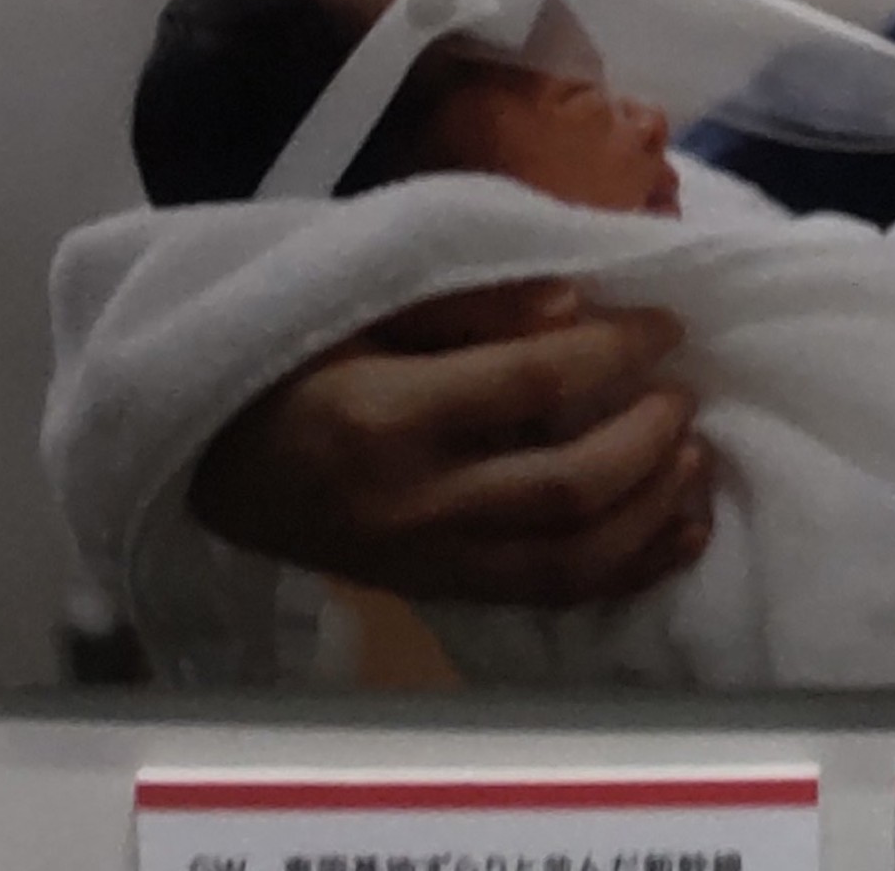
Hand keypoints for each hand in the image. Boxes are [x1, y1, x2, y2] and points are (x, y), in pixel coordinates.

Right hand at [187, 280, 713, 605]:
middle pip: (564, 490)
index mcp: (386, 412)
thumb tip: (576, 301)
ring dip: (651, 513)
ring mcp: (424, 559)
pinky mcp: (435, 591)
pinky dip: (625, 568)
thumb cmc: (285, 351)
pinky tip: (678, 532)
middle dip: (647, 441)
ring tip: (698, 459)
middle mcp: (412, 502)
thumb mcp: (360, 299)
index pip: (532, 382)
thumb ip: (468, 301)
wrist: (197, 452)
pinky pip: (546, 595)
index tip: (667, 322)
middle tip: (686, 394)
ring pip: (567, 562)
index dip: (613, 350)